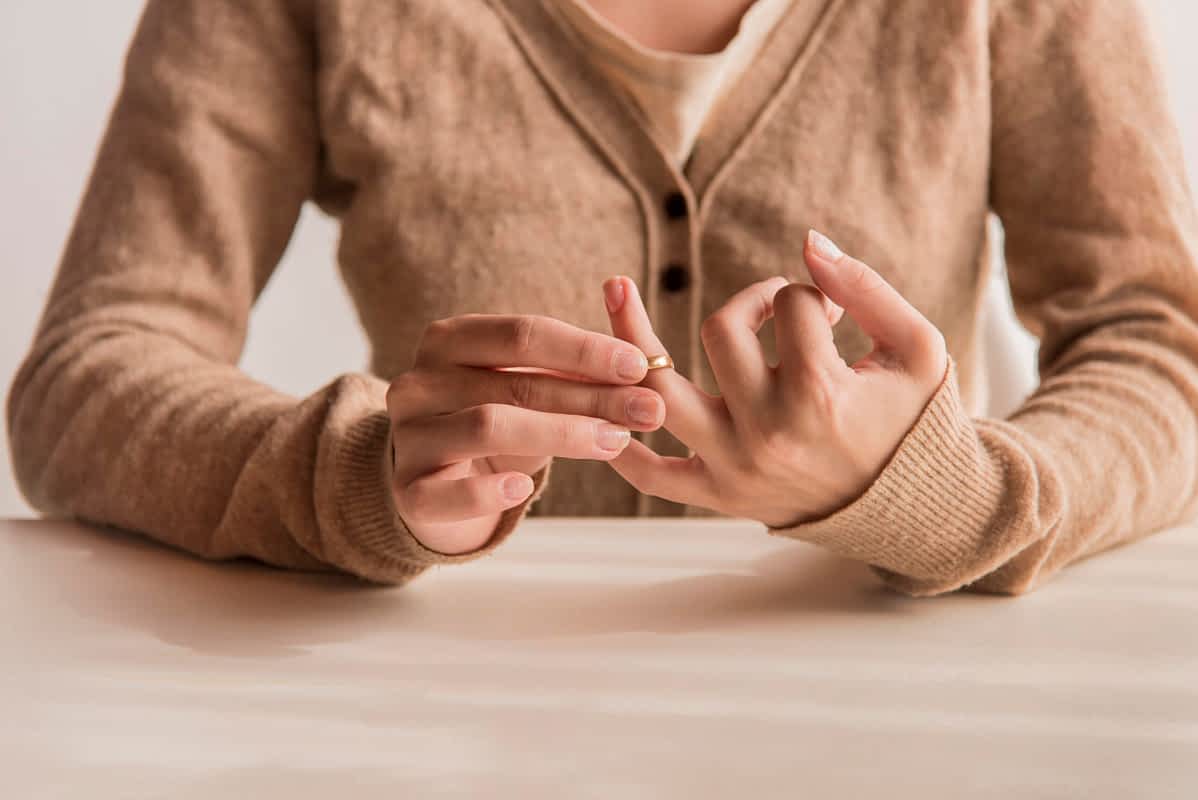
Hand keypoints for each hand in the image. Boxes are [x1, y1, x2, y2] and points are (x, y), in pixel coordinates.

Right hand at [387, 314, 664, 553]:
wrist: (433, 480)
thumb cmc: (493, 422)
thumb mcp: (525, 389)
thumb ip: (572, 375)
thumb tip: (646, 371)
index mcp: (449, 340)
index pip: (523, 334)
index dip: (585, 349)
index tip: (639, 365)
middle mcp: (421, 381)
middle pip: (514, 381)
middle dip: (591, 395)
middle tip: (650, 410)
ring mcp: (410, 436)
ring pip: (488, 426)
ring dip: (560, 434)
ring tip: (616, 442)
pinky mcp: (408, 492)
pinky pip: (448, 492)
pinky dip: (488, 491)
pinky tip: (525, 490)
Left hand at [603, 230, 947, 527]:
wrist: (913, 510)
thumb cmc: (917, 423)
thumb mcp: (917, 349)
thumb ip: (866, 287)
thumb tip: (807, 240)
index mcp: (821, 394)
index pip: (792, 306)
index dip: (813, 294)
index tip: (832, 312)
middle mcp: (768, 431)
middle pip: (721, 331)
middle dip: (750, 300)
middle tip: (775, 307)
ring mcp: (735, 466)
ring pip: (656, 392)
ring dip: (630, 337)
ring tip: (615, 289)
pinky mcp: (719, 495)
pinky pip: (651, 475)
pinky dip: (623, 445)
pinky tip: (608, 395)